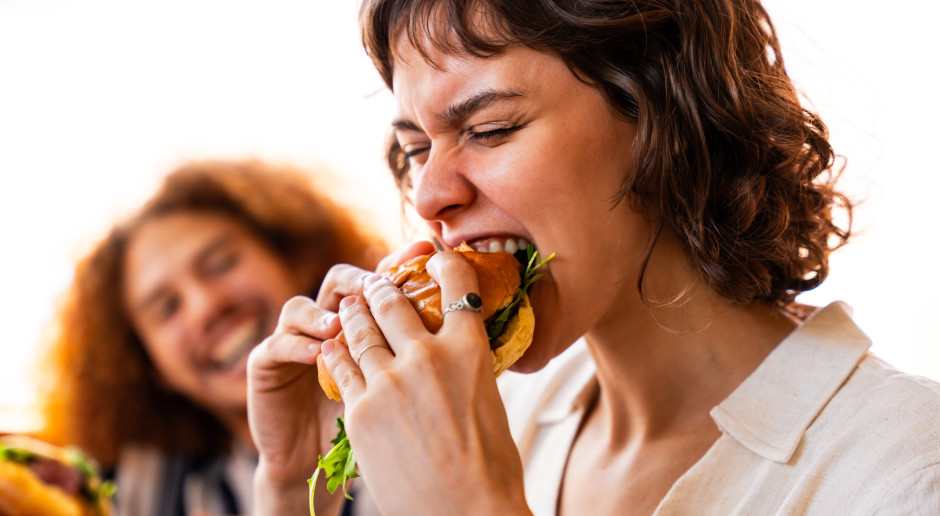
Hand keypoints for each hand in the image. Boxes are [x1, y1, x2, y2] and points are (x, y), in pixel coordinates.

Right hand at [246, 241, 433, 514]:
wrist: (320, 467)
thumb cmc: (372, 430)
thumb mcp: (403, 392)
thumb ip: (428, 359)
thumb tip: (483, 332)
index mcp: (365, 323)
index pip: (380, 280)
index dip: (401, 263)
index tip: (427, 250)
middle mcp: (328, 323)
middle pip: (342, 282)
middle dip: (363, 281)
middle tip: (380, 286)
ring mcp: (294, 342)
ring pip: (300, 306)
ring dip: (324, 311)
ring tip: (343, 323)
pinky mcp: (266, 367)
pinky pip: (277, 345)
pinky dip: (296, 345)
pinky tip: (319, 354)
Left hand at [319, 251, 530, 515]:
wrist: (465, 514)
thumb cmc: (490, 466)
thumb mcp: (489, 402)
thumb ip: (465, 368)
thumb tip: (455, 352)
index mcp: (469, 350)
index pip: (456, 285)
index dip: (442, 263)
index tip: (431, 257)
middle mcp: (427, 355)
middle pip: (394, 303)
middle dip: (381, 288)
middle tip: (374, 283)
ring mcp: (389, 382)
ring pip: (360, 331)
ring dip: (353, 314)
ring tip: (349, 306)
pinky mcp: (360, 410)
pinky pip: (342, 368)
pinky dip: (337, 353)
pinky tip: (333, 346)